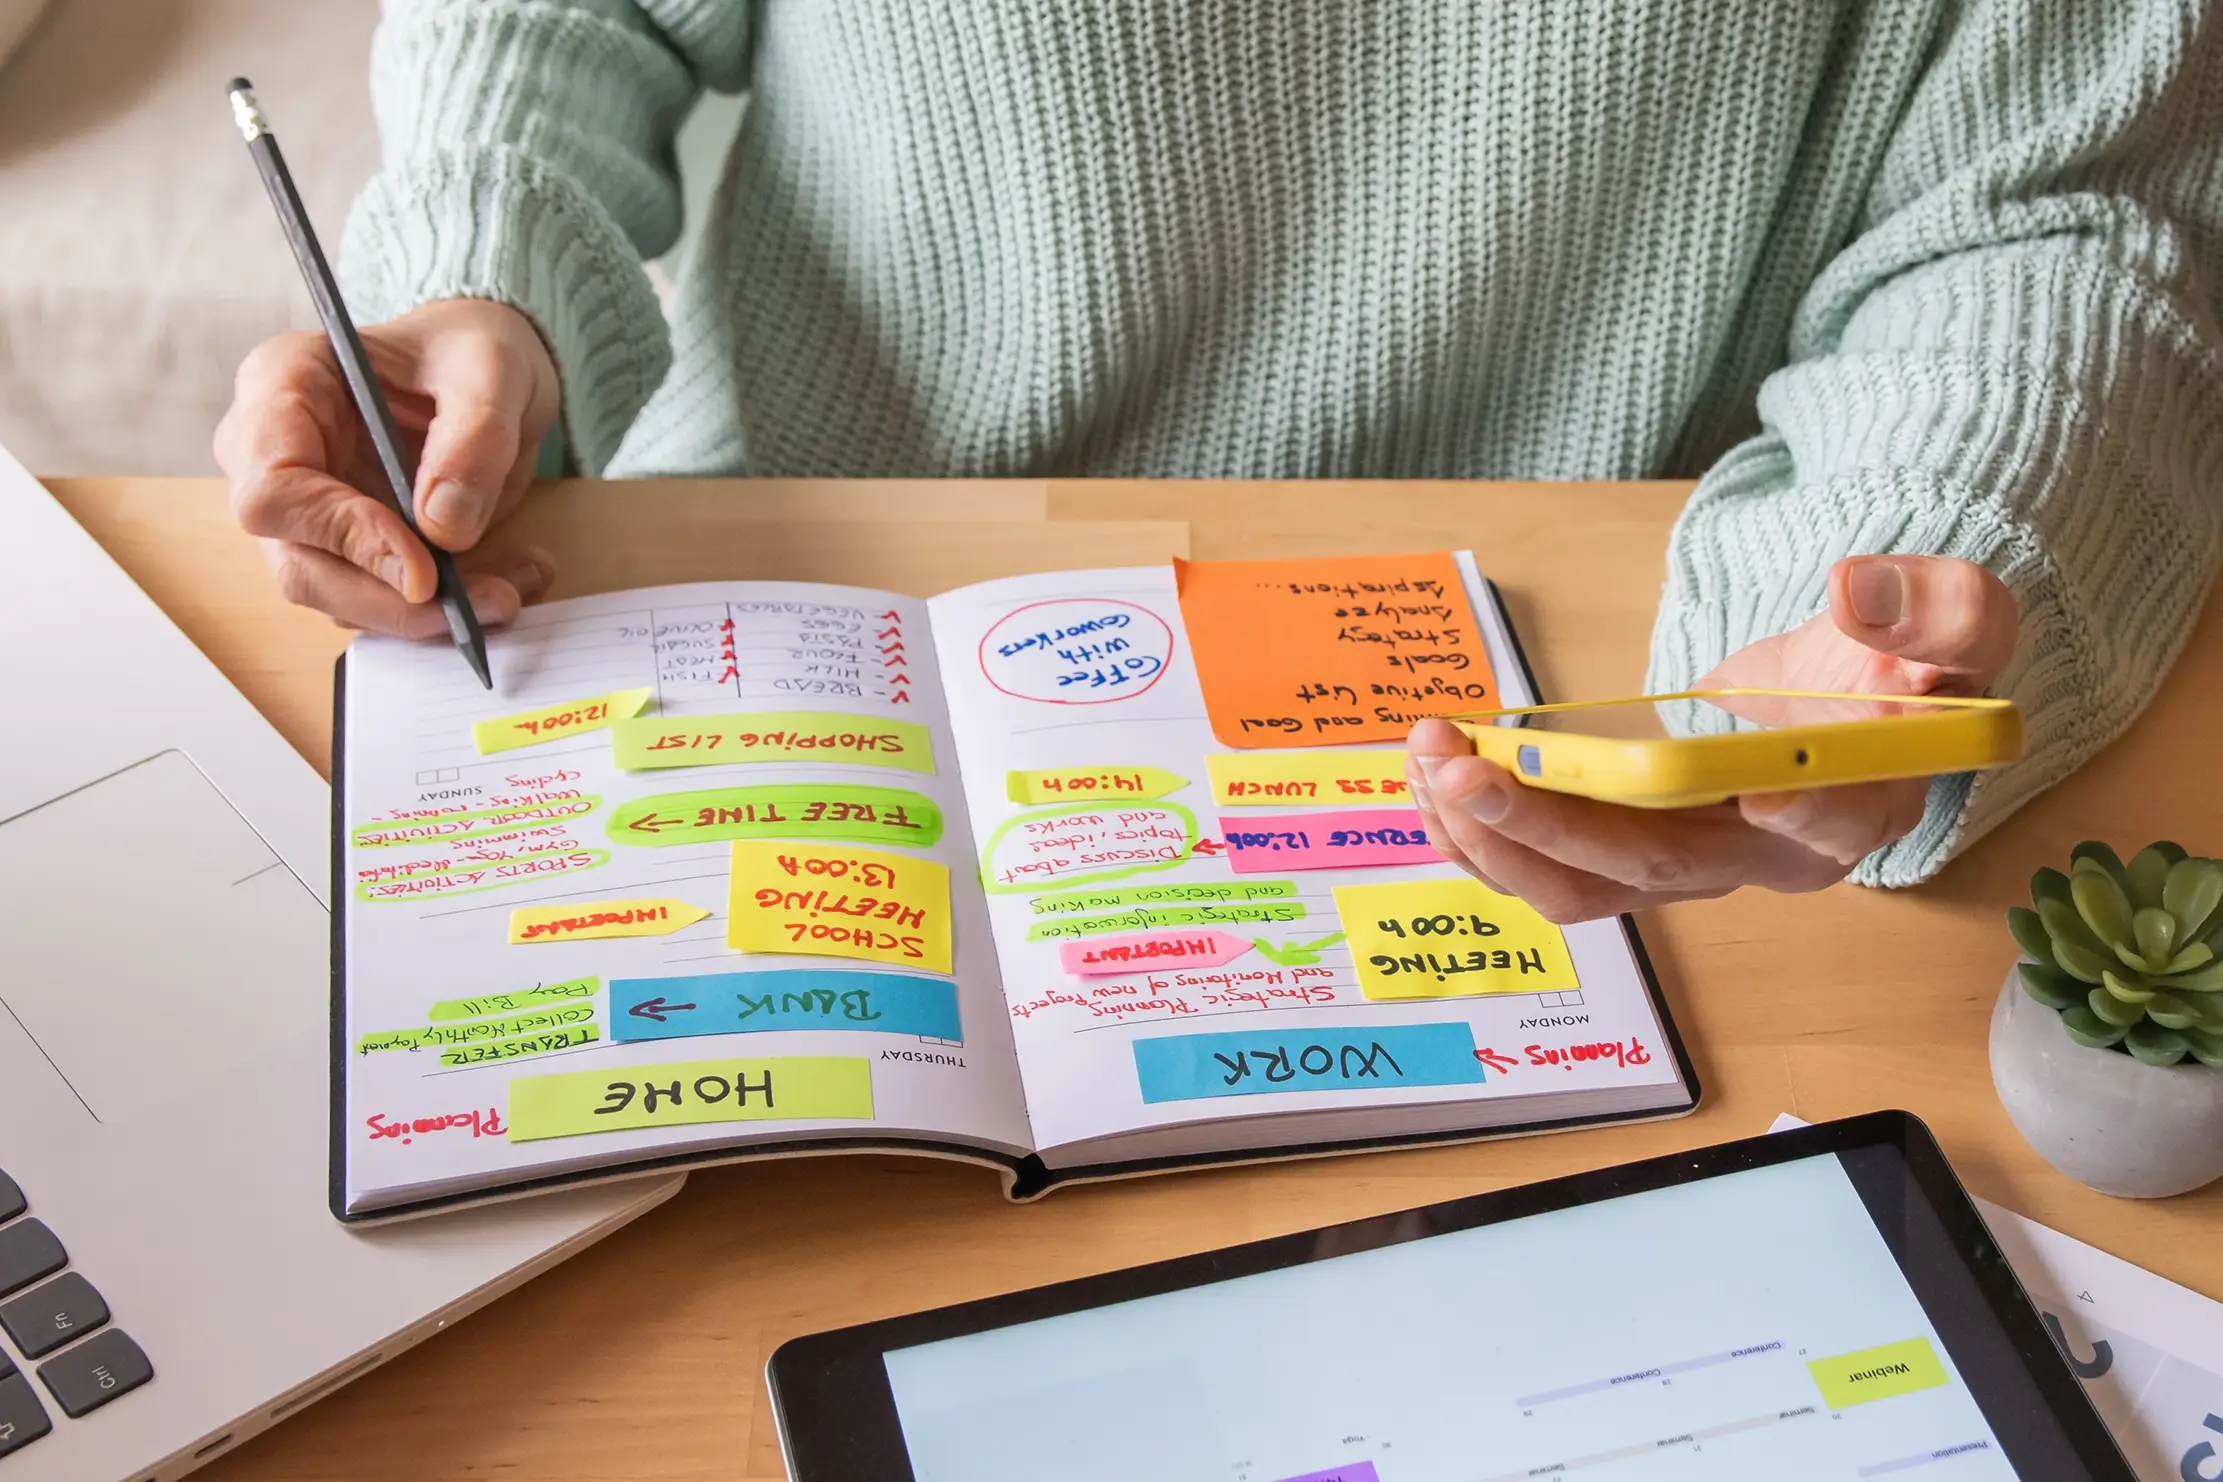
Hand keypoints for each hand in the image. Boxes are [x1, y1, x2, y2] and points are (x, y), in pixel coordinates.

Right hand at [214, 298, 561, 636]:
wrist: (483, 375)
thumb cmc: (470, 350)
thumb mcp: (492, 369)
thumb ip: (474, 438)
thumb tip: (444, 528)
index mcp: (282, 386)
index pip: (274, 488)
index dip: (342, 536)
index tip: (423, 570)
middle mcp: (272, 455)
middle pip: (298, 563)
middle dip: (393, 600)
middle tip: (489, 602)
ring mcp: (304, 511)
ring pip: (339, 597)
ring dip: (428, 614)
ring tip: (515, 587)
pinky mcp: (345, 551)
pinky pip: (382, 601)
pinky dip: (445, 610)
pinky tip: (508, 581)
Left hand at [1405, 555, 2017, 920]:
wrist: (1860, 694)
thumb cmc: (1907, 667)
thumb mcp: (1959, 620)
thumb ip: (1936, 613)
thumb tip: (1861, 596)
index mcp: (1853, 811)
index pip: (1808, 824)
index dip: (1754, 814)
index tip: (1713, 784)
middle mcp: (1763, 862)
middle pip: (1650, 872)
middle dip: (1547, 827)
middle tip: (1463, 774)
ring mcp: (1690, 866)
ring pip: (1581, 887)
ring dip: (1490, 837)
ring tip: (1424, 763)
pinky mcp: (1635, 853)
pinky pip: (1548, 866)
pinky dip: (1481, 831)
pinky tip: (1431, 778)